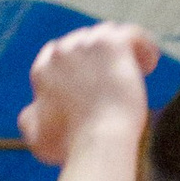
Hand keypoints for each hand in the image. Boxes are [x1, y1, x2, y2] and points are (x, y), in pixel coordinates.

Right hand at [20, 23, 157, 164]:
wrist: (98, 141)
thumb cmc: (72, 146)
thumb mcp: (38, 138)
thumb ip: (30, 120)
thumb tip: (32, 109)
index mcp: (43, 70)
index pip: (58, 52)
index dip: (78, 63)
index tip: (93, 81)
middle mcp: (62, 52)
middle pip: (85, 40)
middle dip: (100, 57)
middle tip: (116, 79)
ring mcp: (86, 45)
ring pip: (109, 35)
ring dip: (121, 51)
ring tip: (135, 72)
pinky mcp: (112, 44)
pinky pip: (133, 34)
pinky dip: (143, 47)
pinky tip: (149, 66)